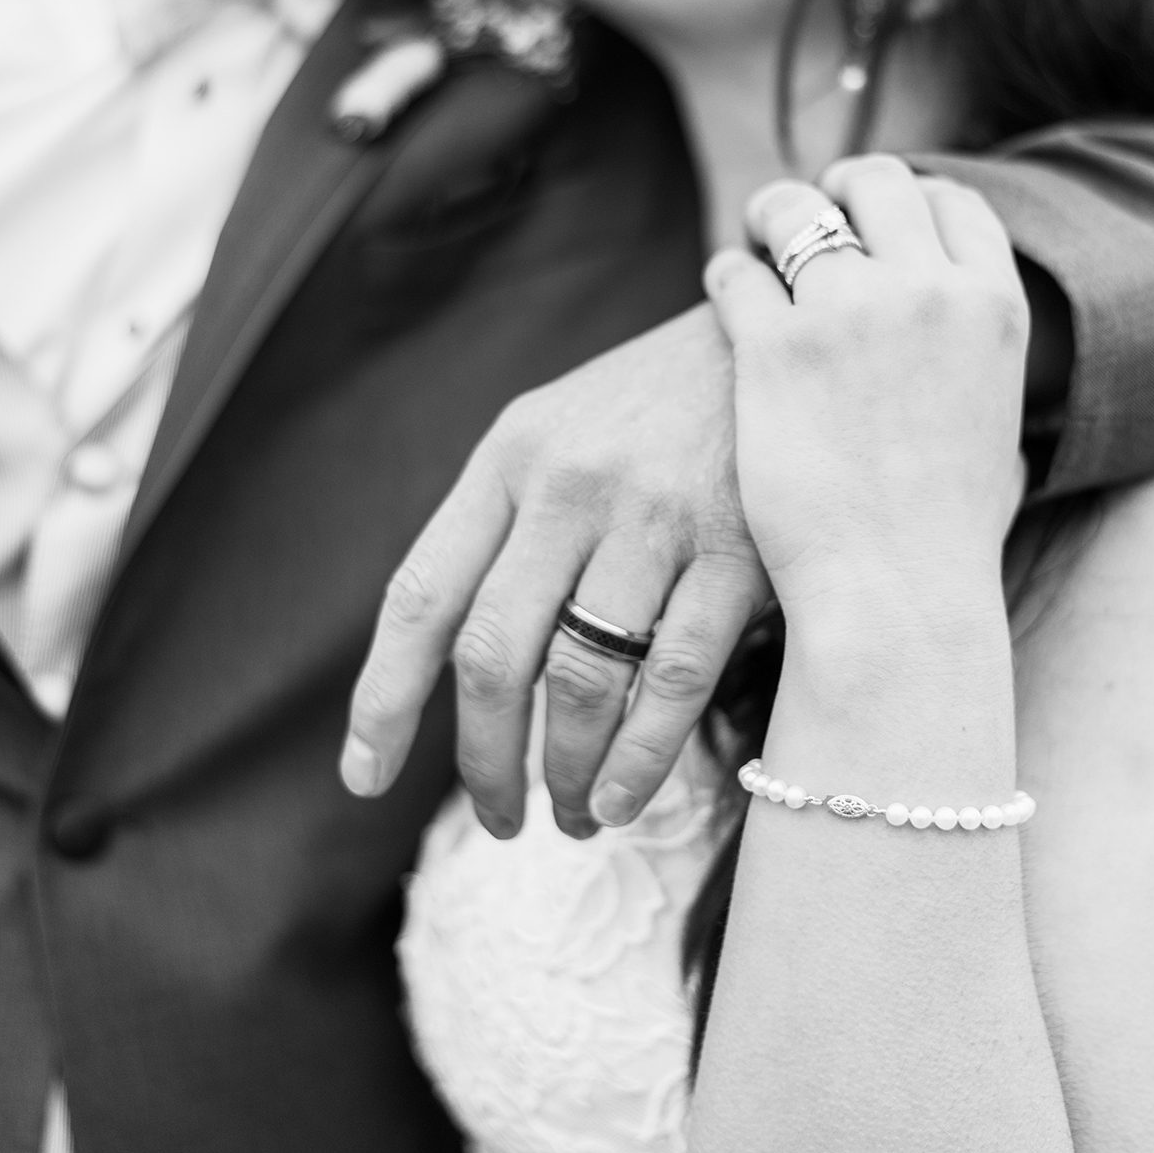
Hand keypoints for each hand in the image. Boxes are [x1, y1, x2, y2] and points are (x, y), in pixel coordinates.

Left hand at [342, 304, 768, 834]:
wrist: (790, 334)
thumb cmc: (663, 404)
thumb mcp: (562, 429)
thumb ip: (509, 524)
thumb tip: (461, 668)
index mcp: (509, 456)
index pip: (421, 594)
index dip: (383, 699)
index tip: (363, 777)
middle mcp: (568, 484)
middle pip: (492, 653)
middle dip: (485, 760)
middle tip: (500, 818)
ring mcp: (655, 516)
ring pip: (580, 678)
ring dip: (567, 771)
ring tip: (575, 817)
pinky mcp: (739, 548)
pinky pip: (672, 677)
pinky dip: (641, 757)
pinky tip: (625, 797)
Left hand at [706, 160, 1028, 639]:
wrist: (895, 594)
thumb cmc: (948, 539)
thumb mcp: (1000, 436)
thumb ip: (984, 377)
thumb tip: (970, 367)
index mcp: (994, 308)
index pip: (952, 200)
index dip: (909, 199)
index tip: (876, 220)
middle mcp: (927, 293)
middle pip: (875, 181)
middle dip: (836, 190)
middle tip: (805, 220)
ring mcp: (848, 313)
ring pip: (794, 211)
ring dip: (771, 219)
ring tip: (757, 245)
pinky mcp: (774, 348)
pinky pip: (736, 272)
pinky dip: (728, 277)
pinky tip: (727, 297)